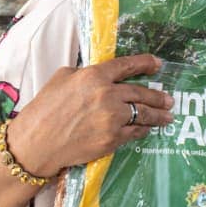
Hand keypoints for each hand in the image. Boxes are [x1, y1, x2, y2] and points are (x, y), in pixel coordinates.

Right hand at [6, 54, 174, 176]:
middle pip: (141, 93)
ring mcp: (112, 118)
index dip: (145, 63)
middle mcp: (107, 95)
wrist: (36, 143)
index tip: (158, 64)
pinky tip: (147, 128)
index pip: (127, 65)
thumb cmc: (44, 108)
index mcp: (94, 76)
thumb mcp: (62, 78)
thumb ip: (86, 73)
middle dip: (158, 96)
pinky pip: (135, 132)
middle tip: (168, 99)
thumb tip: (102, 74)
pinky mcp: (112, 139)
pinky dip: (143, 129)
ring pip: (143, 114)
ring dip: (158, 115)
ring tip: (167, 116)